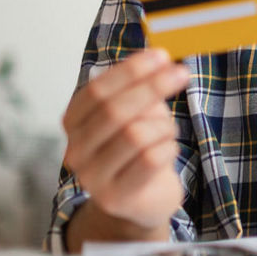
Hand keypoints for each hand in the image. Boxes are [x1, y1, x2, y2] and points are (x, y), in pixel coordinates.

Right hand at [61, 48, 189, 232]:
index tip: (162, 56)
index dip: (130, 71)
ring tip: (169, 131)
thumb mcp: (137, 112)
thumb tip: (162, 60)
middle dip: (153, 87)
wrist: (141, 200)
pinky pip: (150, 160)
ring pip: (134, 135)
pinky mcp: (116, 197)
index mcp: (74, 122)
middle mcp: (75, 150)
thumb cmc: (140, 148)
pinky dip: (168, 148)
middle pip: (114, 110)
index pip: (96, 91)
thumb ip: (143, 88)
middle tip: (182, 74)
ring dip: (164, 126)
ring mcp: (93, 177)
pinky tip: (168, 149)